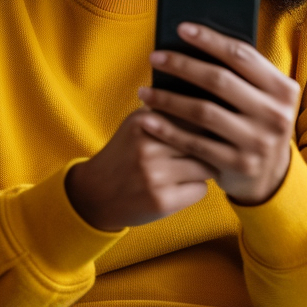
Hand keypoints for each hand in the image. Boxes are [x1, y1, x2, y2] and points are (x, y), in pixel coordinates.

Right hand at [65, 109, 216, 230]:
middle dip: (209, 147)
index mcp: (143, 121)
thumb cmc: (125, 156)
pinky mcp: (162, 201)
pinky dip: (195, 188)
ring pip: (207, 166)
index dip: (205, 123)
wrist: (95, 195)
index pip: (193, 115)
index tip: (211, 127)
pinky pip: (201, 189)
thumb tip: (211, 104)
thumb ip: (166, 112)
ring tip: (190, 170)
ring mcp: (155, 175)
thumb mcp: (137, 125)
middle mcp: (147, 146)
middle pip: (203, 141)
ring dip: (205, 169)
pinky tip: (180, 188)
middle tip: (206, 151)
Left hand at [137, 23, 299, 205]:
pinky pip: (195, 142)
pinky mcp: (238, 164)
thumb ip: (243, 75)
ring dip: (169, 99)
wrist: (271, 177)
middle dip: (182, 65)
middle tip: (155, 57)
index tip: (181, 28)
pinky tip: (148, 120)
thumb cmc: (257, 123)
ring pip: (203, 111)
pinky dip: (168, 130)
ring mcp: (258, 141)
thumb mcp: (263, 98)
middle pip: (219, 80)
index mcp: (283, 89)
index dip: (210, 39)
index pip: (242, 55)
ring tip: (145, 91)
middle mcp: (276, 114)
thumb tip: (195, 43)